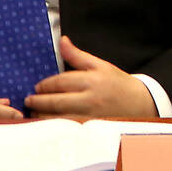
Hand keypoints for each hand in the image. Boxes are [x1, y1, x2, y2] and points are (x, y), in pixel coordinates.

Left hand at [25, 36, 155, 117]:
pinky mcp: (91, 129)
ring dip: (42, 116)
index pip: (60, 82)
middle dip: (38, 101)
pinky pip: (66, 130)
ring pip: (58, 118)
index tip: (37, 88)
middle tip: (29, 101)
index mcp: (92, 80)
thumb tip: (63, 41)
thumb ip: (78, 56)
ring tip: (34, 113)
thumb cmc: (119, 84)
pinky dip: (54, 127)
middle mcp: (90, 99)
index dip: (45, 85)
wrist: (142, 104)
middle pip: (56, 101)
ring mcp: (91, 116)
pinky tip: (47, 125)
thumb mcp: (100, 65)